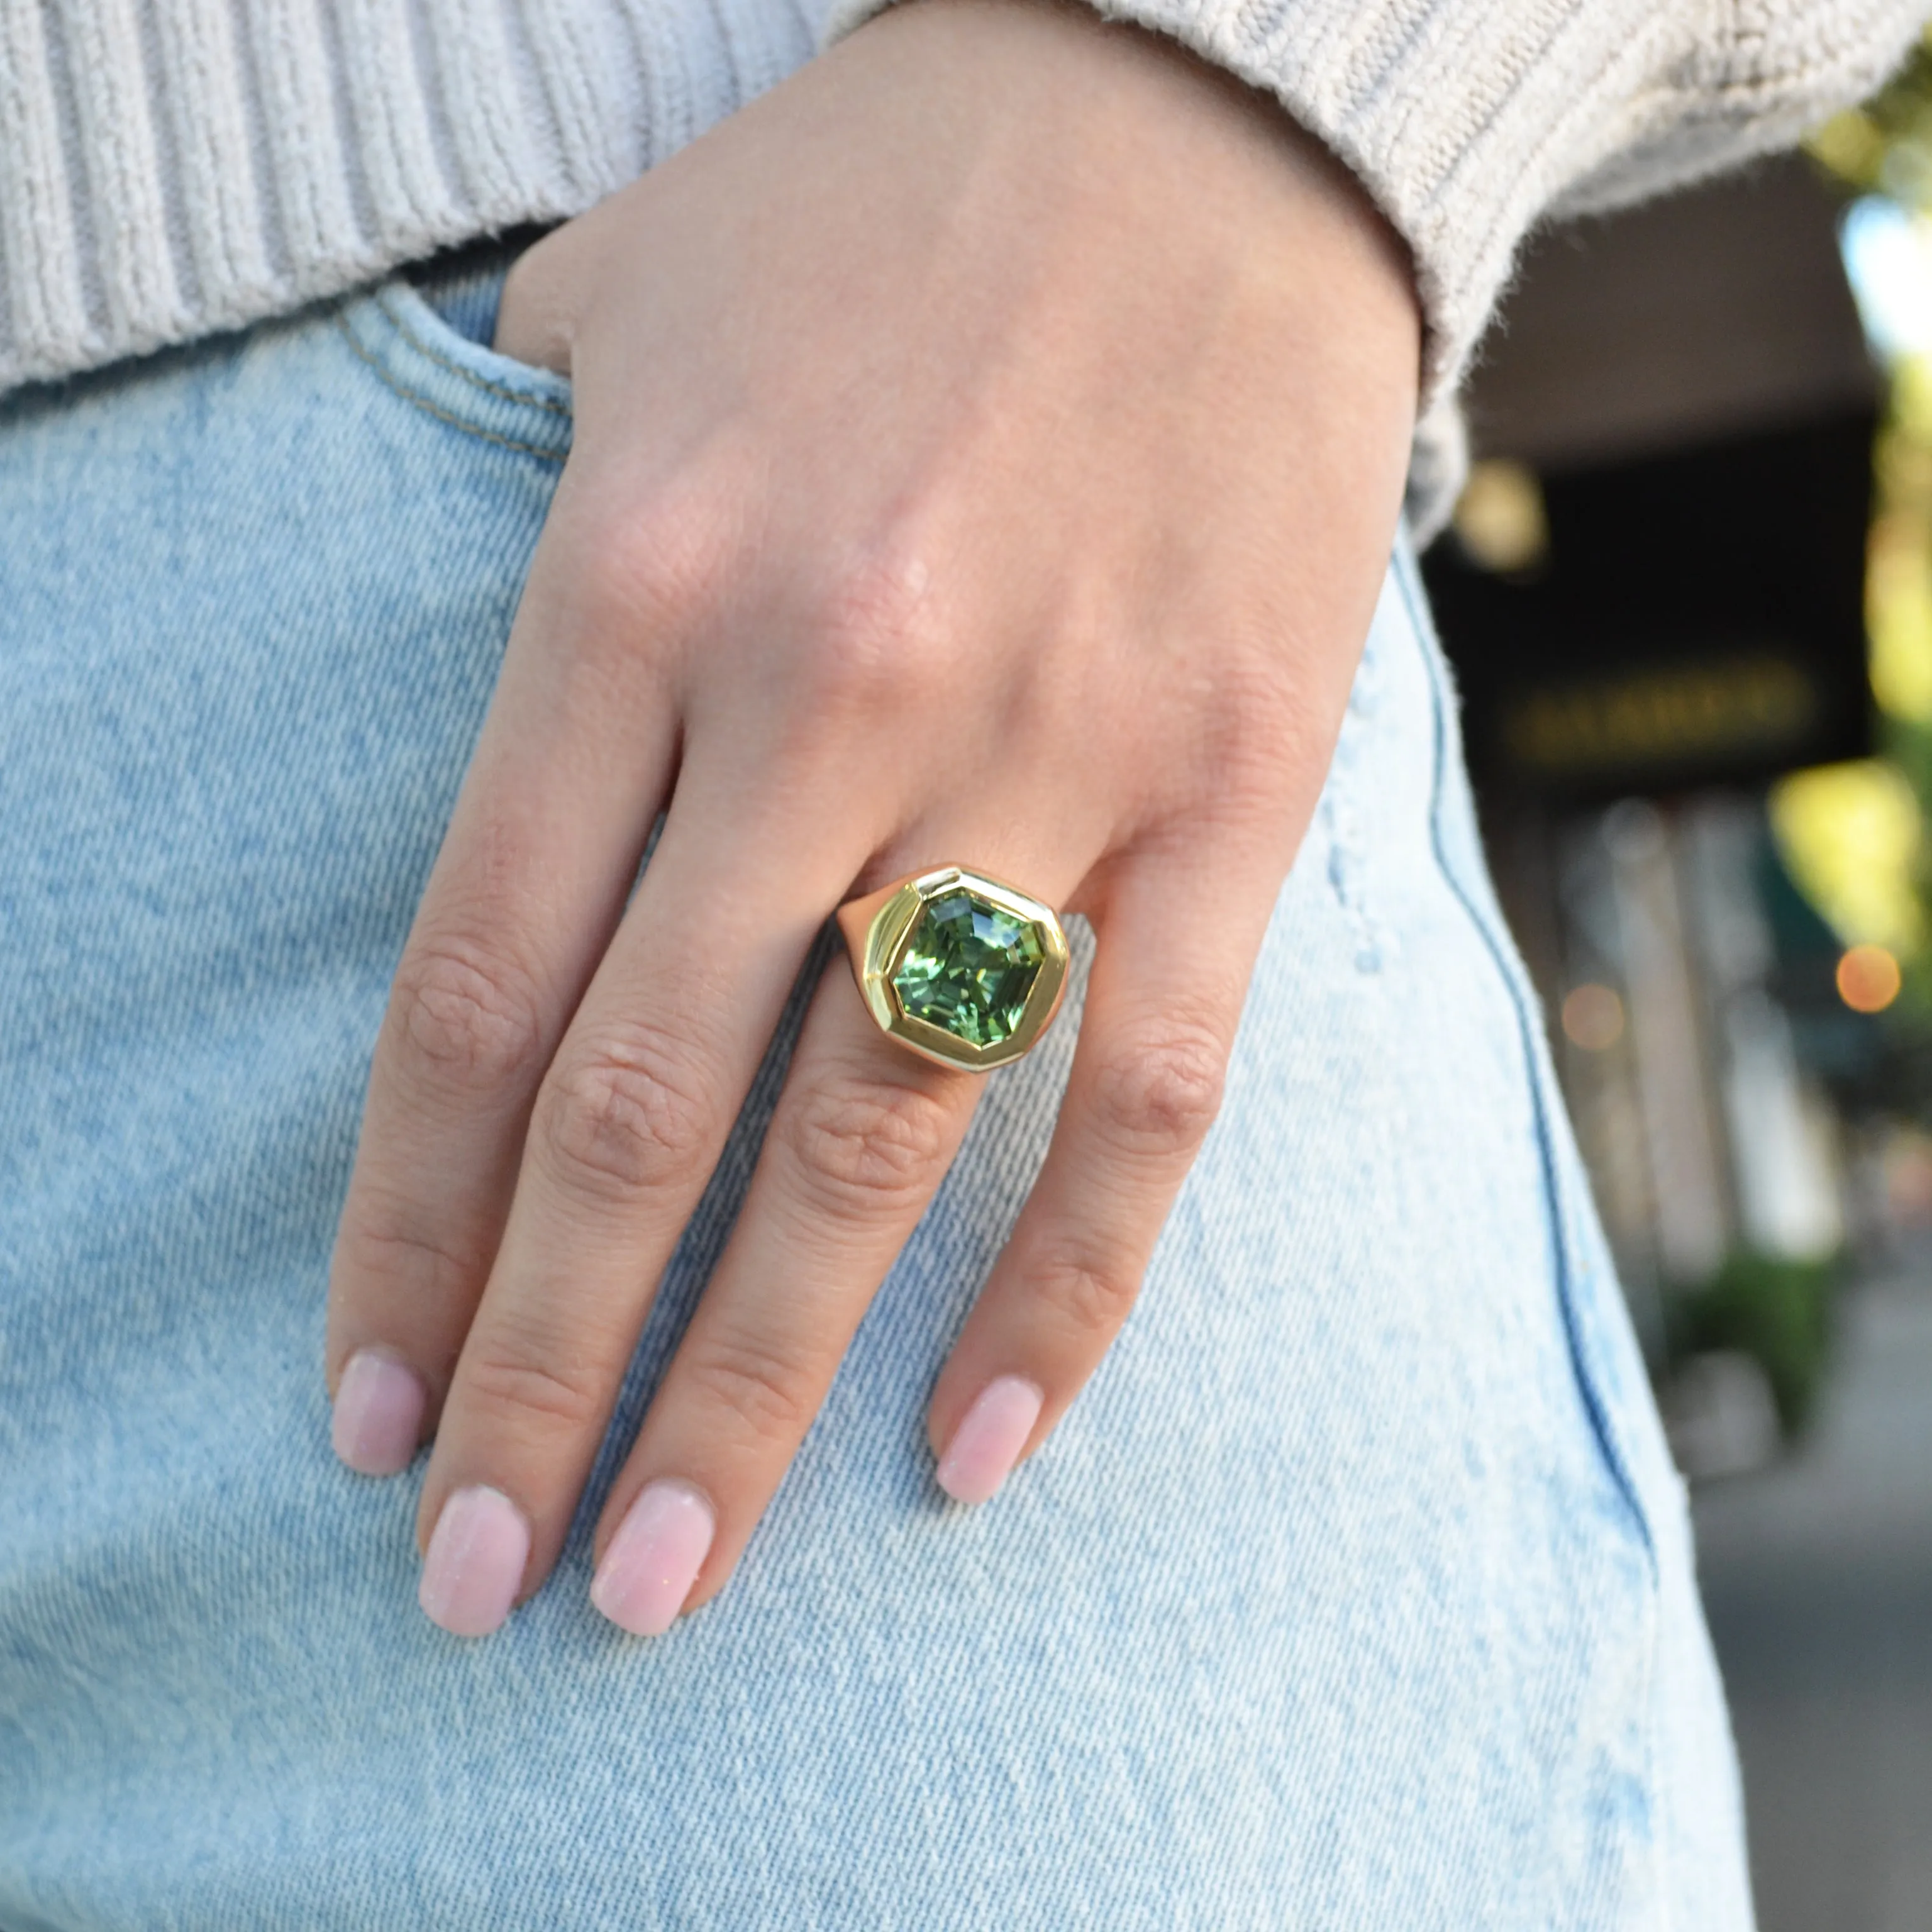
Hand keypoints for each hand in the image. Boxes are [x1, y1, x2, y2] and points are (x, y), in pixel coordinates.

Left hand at [324, 0, 1418, 1637]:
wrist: (1202, 100)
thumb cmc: (887, 213)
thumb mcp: (629, 327)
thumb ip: (530, 553)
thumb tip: (505, 768)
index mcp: (640, 587)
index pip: (478, 994)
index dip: (412, 1238)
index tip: (372, 1417)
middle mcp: (826, 693)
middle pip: (647, 1115)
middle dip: (546, 1378)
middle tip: (484, 1585)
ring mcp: (1043, 746)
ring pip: (876, 1136)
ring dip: (755, 1382)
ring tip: (669, 1576)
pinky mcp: (1230, 781)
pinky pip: (1144, 1091)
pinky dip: (1066, 1292)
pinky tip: (974, 1450)